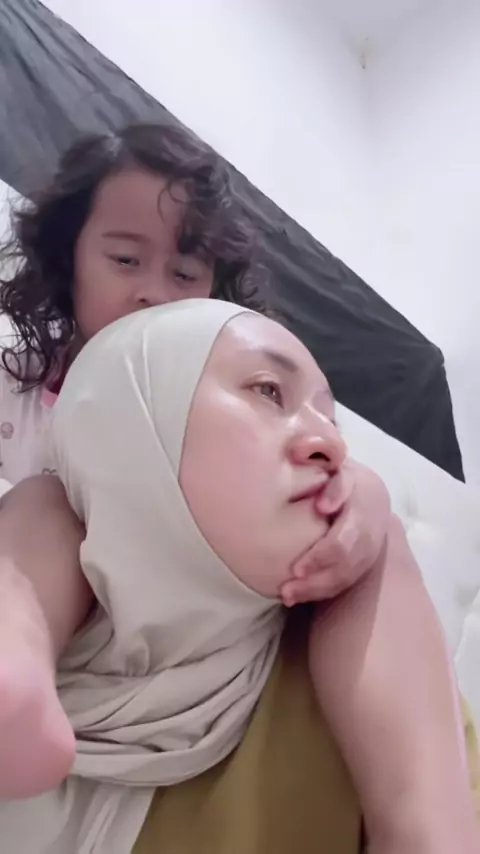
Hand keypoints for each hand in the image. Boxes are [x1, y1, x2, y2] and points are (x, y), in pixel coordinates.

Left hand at [280, 460, 390, 605]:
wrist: (369, 499)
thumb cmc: (334, 477)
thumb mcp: (328, 458)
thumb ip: (313, 449)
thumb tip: (296, 449)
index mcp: (357, 484)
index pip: (350, 486)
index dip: (338, 494)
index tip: (321, 506)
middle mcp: (368, 515)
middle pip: (352, 538)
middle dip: (325, 555)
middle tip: (296, 570)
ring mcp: (370, 542)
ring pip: (350, 567)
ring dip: (319, 583)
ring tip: (288, 592)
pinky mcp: (364, 563)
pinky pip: (345, 581)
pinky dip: (321, 591)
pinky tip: (295, 597)